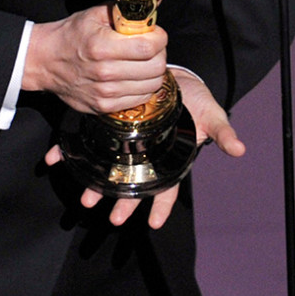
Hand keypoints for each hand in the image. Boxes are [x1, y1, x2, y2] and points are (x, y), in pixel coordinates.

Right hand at [22, 4, 167, 116]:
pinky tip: (133, 76)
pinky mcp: (104, 107)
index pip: (148, 47)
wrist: (45, 61)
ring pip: (151, 85)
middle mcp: (105, 72)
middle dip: (160, 54)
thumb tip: (149, 11)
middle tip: (152, 48)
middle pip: (155, 68)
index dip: (160, 38)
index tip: (156, 34)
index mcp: (102, 46)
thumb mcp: (94, 15)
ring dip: (153, 72)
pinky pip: (140, 99)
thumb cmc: (70, 35)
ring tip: (143, 62)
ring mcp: (105, 93)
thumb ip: (123, 12)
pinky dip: (143, 87)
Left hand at [44, 68, 245, 228]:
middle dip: (122, 200)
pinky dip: (69, 149)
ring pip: (108, 166)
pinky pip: (86, 139)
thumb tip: (239, 150)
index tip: (153, 223)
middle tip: (111, 217)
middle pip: (132, 183)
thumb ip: (222, 132)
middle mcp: (144, 153)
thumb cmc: (194, 99)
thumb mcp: (210, 114)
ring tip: (84, 196)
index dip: (160, 205)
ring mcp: (124, 140)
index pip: (166, 187)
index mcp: (168, 157)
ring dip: (95, 182)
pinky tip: (55, 156)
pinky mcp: (108, 122)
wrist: (173, 72)